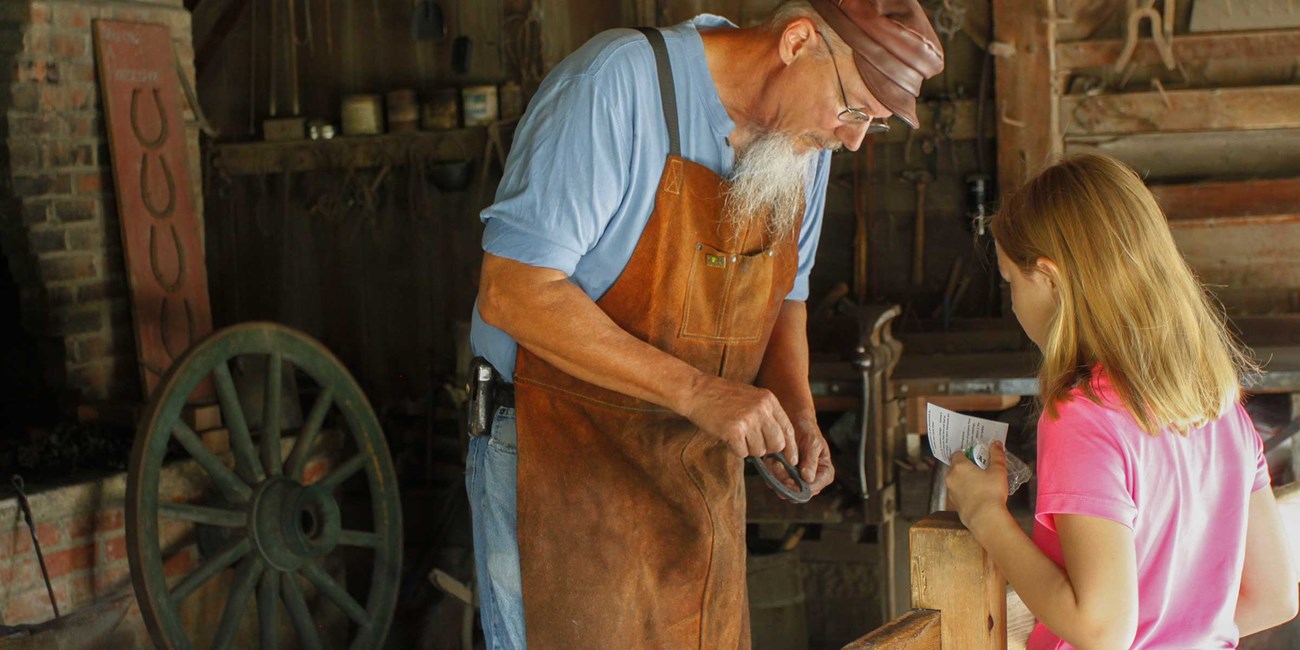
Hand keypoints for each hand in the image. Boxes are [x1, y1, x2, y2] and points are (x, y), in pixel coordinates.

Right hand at [680, 374, 795, 459]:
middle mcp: (762, 409)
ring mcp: (748, 419)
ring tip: (736, 434)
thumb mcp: (752, 398)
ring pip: (759, 451)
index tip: (791, 460)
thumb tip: (781, 445)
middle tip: (752, 443)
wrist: (697, 391)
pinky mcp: (734, 430)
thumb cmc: (723, 397)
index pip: (788, 429)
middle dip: (766, 450)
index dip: (791, 448)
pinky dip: (735, 449)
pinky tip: (727, 436)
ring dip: (748, 449)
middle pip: (777, 444)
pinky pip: (743, 453)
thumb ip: (767, 416)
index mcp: (769, 400)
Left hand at [763, 416, 834, 498]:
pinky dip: (771, 473)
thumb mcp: (813, 442)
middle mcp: (811, 479)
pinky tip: (771, 461)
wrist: (794, 421)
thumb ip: (811, 461)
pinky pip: (775, 481)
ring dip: (777, 478)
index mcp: (824, 473)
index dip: (800, 488)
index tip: (789, 480)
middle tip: (778, 468)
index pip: (814, 488)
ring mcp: (796, 479)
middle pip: (798, 492)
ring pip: (785, 489)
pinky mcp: (783, 475)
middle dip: (786, 483)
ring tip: (775, 462)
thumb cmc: (807, 430)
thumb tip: (808, 479)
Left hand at [945, 441, 1010, 530]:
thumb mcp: (998, 471)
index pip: (957, 454)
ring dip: (965, 480)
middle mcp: (951, 477)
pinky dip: (965, 492)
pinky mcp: (954, 504)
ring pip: (956, 481)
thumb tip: (996, 443)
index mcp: (959, 466)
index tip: (977, 456)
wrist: (984, 518)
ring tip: (980, 483)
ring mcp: (950, 492)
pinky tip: (977, 496)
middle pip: (956, 467)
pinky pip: (958, 493)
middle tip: (981, 469)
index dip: (967, 453)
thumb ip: (997, 455)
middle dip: (966, 467)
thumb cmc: (991, 491)